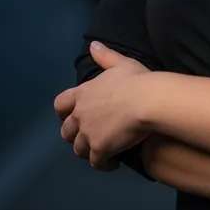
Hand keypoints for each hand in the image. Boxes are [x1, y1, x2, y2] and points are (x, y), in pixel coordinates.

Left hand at [54, 42, 151, 168]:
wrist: (149, 101)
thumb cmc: (137, 80)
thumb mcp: (122, 63)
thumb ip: (105, 56)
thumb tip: (93, 45)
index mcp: (83, 93)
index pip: (60, 104)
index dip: (64, 112)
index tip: (74, 115)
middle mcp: (80, 114)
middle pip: (66, 131)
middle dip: (76, 134)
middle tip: (92, 135)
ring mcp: (88, 133)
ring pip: (78, 149)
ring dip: (88, 150)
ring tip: (103, 150)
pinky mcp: (99, 149)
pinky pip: (96, 163)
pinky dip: (103, 164)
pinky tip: (114, 163)